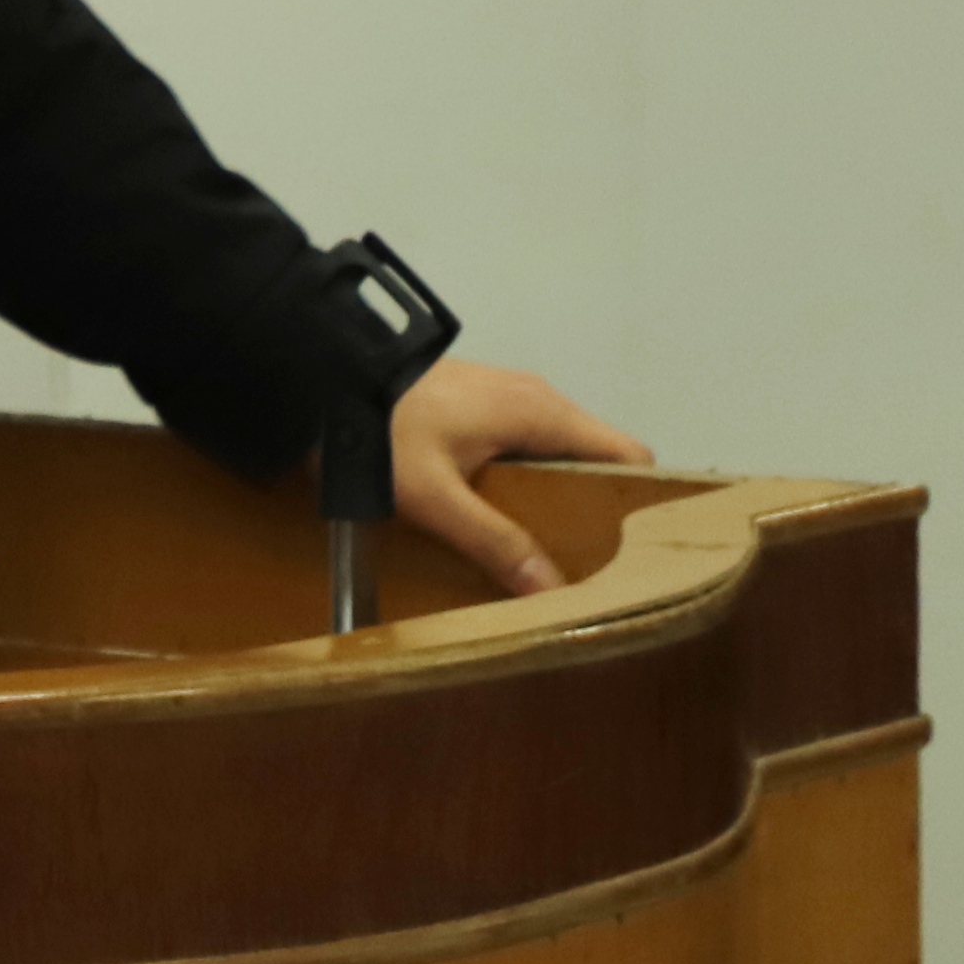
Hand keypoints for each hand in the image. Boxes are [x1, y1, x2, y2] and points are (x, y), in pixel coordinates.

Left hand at [391, 357, 651, 599]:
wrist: (320, 372)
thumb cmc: (381, 432)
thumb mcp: (436, 497)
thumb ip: (494, 542)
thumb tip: (554, 591)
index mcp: (542, 412)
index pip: (628, 453)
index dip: (642, 501)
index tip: (639, 554)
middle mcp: (537, 397)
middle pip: (596, 458)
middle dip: (599, 510)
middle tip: (591, 570)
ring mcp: (507, 395)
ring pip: (560, 452)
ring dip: (562, 498)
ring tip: (551, 555)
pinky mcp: (479, 402)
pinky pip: (528, 445)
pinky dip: (532, 481)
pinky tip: (508, 520)